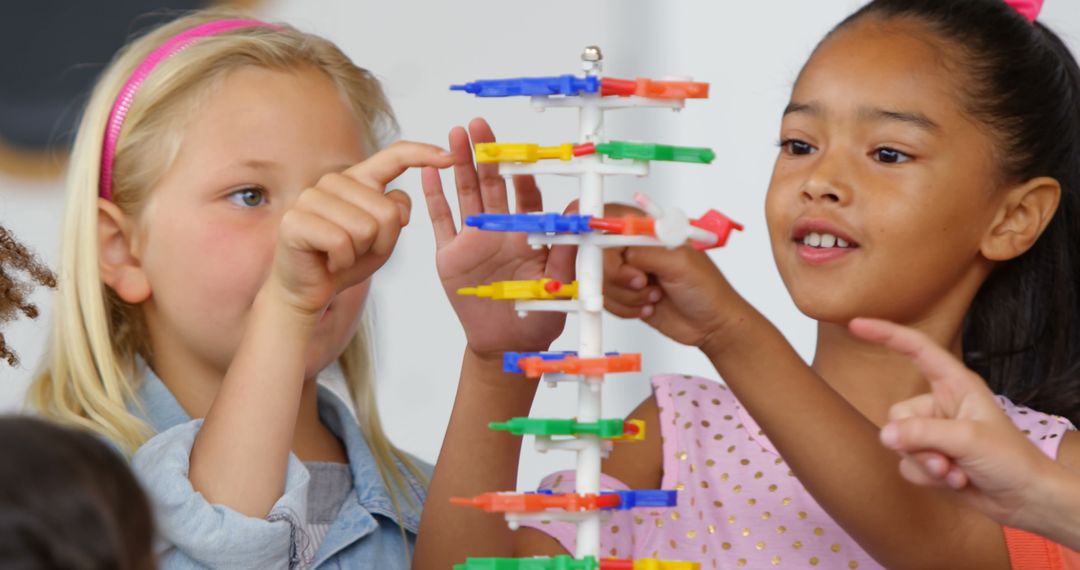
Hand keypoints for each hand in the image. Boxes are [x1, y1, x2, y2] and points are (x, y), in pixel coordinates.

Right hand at [268, 142, 454, 316]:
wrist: (309, 288)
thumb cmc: (347, 259)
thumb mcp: (383, 238)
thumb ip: (395, 214)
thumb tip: (398, 207)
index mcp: (358, 179)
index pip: (394, 156)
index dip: (423, 154)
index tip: (451, 157)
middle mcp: (333, 181)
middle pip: (386, 211)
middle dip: (382, 242)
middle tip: (358, 250)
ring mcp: (311, 198)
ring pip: (366, 228)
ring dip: (360, 253)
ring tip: (342, 255)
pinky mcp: (295, 221)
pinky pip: (342, 243)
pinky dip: (342, 262)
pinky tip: (329, 261)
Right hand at [421, 118, 573, 356]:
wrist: (505, 344)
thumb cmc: (537, 315)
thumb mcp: (559, 282)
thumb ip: (568, 247)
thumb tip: (581, 209)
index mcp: (525, 233)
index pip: (523, 195)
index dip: (520, 172)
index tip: (519, 151)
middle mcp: (498, 230)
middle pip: (490, 184)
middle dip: (484, 153)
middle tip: (479, 125)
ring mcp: (472, 240)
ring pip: (465, 194)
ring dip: (459, 166)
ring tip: (455, 136)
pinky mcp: (450, 255)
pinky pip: (441, 221)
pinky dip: (434, 197)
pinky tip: (428, 171)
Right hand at [603, 241, 745, 350]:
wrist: (711, 325)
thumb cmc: (707, 290)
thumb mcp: (679, 264)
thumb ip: (646, 253)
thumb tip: (620, 253)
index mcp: (653, 233)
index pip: (615, 223)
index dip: (604, 237)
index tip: (610, 256)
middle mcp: (639, 250)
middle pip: (602, 255)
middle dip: (618, 275)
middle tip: (642, 282)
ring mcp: (632, 273)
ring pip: (603, 281)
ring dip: (626, 295)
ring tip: (654, 296)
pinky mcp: (627, 295)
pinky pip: (608, 300)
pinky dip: (625, 308)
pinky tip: (649, 307)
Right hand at [850, 317, 1063, 530]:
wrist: (1025, 499)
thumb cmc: (1011, 459)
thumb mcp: (967, 439)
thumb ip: (922, 433)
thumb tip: (885, 435)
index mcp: (955, 385)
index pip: (916, 350)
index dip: (886, 334)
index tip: (857, 325)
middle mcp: (940, 405)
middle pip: (898, 414)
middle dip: (916, 442)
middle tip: (945, 457)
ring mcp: (933, 433)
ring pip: (900, 443)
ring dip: (925, 463)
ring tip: (955, 471)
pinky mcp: (930, 458)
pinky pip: (907, 464)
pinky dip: (927, 477)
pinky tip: (954, 480)